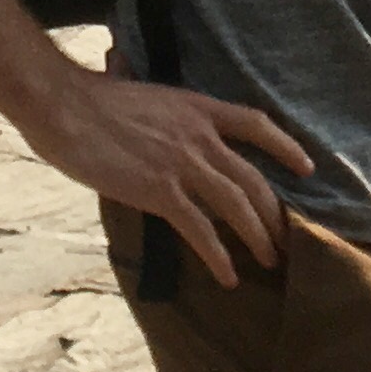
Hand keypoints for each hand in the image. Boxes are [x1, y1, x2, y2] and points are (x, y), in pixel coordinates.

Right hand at [26, 60, 314, 286]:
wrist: (64, 105)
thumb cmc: (90, 99)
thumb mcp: (143, 95)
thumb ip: (163, 115)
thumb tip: (164, 127)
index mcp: (196, 107)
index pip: (255, 124)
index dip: (285, 147)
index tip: (306, 168)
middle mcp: (198, 135)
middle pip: (253, 178)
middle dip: (275, 214)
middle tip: (287, 239)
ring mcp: (182, 163)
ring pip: (237, 205)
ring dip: (258, 237)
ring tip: (269, 261)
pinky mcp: (160, 190)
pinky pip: (200, 229)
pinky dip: (218, 255)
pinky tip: (227, 276)